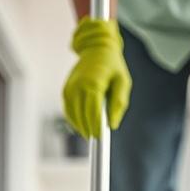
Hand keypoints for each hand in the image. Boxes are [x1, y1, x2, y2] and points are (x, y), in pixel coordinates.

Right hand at [63, 17, 131, 138]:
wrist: (97, 48)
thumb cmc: (113, 66)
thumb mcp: (123, 82)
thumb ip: (119, 103)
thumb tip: (113, 124)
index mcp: (93, 83)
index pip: (92, 112)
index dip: (95, 128)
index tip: (100, 140)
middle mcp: (78, 86)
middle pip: (81, 116)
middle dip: (89, 130)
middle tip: (97, 142)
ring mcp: (70, 87)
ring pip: (72, 115)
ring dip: (81, 127)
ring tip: (91, 134)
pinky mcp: (66, 89)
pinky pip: (68, 109)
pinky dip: (74, 119)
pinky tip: (83, 125)